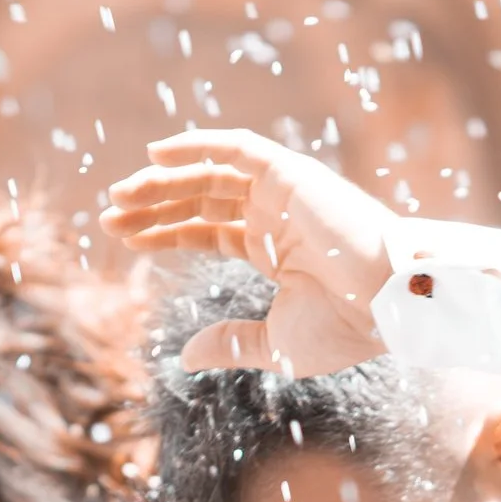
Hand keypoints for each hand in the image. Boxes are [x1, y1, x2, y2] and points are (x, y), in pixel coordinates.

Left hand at [104, 129, 394, 376]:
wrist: (392, 304)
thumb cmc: (348, 327)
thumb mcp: (275, 343)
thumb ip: (230, 344)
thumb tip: (183, 356)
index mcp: (275, 248)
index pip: (207, 230)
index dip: (164, 232)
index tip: (122, 237)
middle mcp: (276, 215)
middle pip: (200, 199)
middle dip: (153, 205)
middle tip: (108, 215)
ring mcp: (284, 191)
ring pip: (210, 175)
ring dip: (163, 180)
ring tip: (120, 194)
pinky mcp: (291, 173)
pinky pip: (237, 148)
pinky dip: (197, 145)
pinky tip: (156, 154)